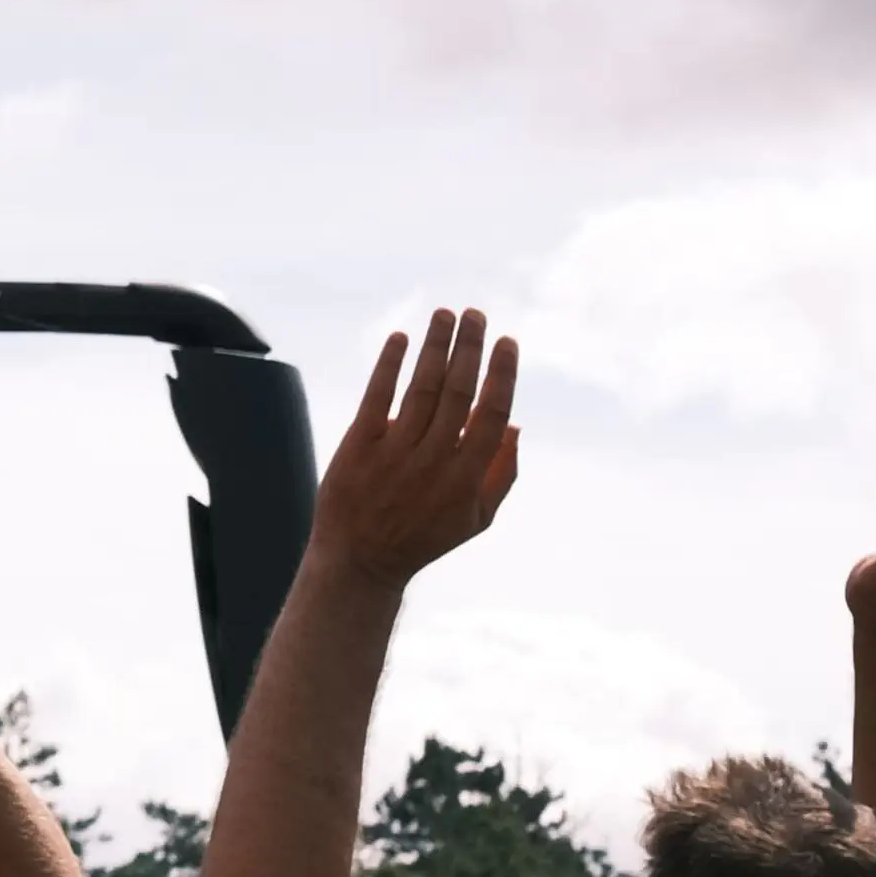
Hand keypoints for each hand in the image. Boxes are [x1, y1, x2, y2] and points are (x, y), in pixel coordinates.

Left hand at [296, 308, 518, 586]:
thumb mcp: (476, 518)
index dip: (502, 372)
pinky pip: (377, 396)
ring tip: (445, 314)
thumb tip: (517, 424)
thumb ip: (502, 473)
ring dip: (435, 345)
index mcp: (467, 477)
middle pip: (458, 390)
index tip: (507, 341)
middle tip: (476, 314)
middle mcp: (434, 461)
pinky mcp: (359, 447)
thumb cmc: (424, 537)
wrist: (360, 562)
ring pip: (422, 387)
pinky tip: (401, 338)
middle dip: (470, 346)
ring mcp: (395, 453)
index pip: (493, 412)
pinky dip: (390, 364)